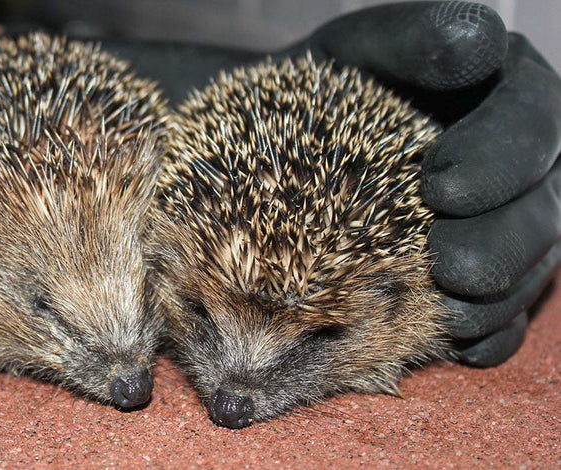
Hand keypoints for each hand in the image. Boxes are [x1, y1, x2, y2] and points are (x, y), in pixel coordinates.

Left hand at [96, 2, 556, 366]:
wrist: (278, 146)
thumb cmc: (325, 90)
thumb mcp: (359, 51)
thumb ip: (415, 39)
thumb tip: (478, 43)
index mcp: (502, 96)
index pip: (530, 118)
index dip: (502, 154)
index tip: (441, 186)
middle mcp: (517, 166)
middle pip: (543, 205)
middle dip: (503, 241)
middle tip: (454, 267)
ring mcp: (504, 228)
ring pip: (534, 267)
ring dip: (498, 297)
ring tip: (453, 313)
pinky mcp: (482, 282)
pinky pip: (506, 318)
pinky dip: (488, 334)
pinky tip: (459, 343)